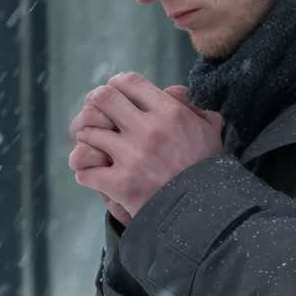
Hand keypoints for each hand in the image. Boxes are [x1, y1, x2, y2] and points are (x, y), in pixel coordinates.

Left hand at [73, 73, 223, 217]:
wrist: (205, 212)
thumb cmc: (208, 170)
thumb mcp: (209, 132)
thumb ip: (194, 109)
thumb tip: (177, 93)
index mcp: (169, 112)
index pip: (130, 82)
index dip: (117, 83)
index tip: (115, 92)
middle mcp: (147, 129)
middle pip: (104, 98)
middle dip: (96, 103)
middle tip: (97, 113)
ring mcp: (130, 156)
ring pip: (89, 133)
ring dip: (89, 138)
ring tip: (94, 145)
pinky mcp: (120, 183)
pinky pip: (86, 171)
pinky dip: (86, 172)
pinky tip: (93, 173)